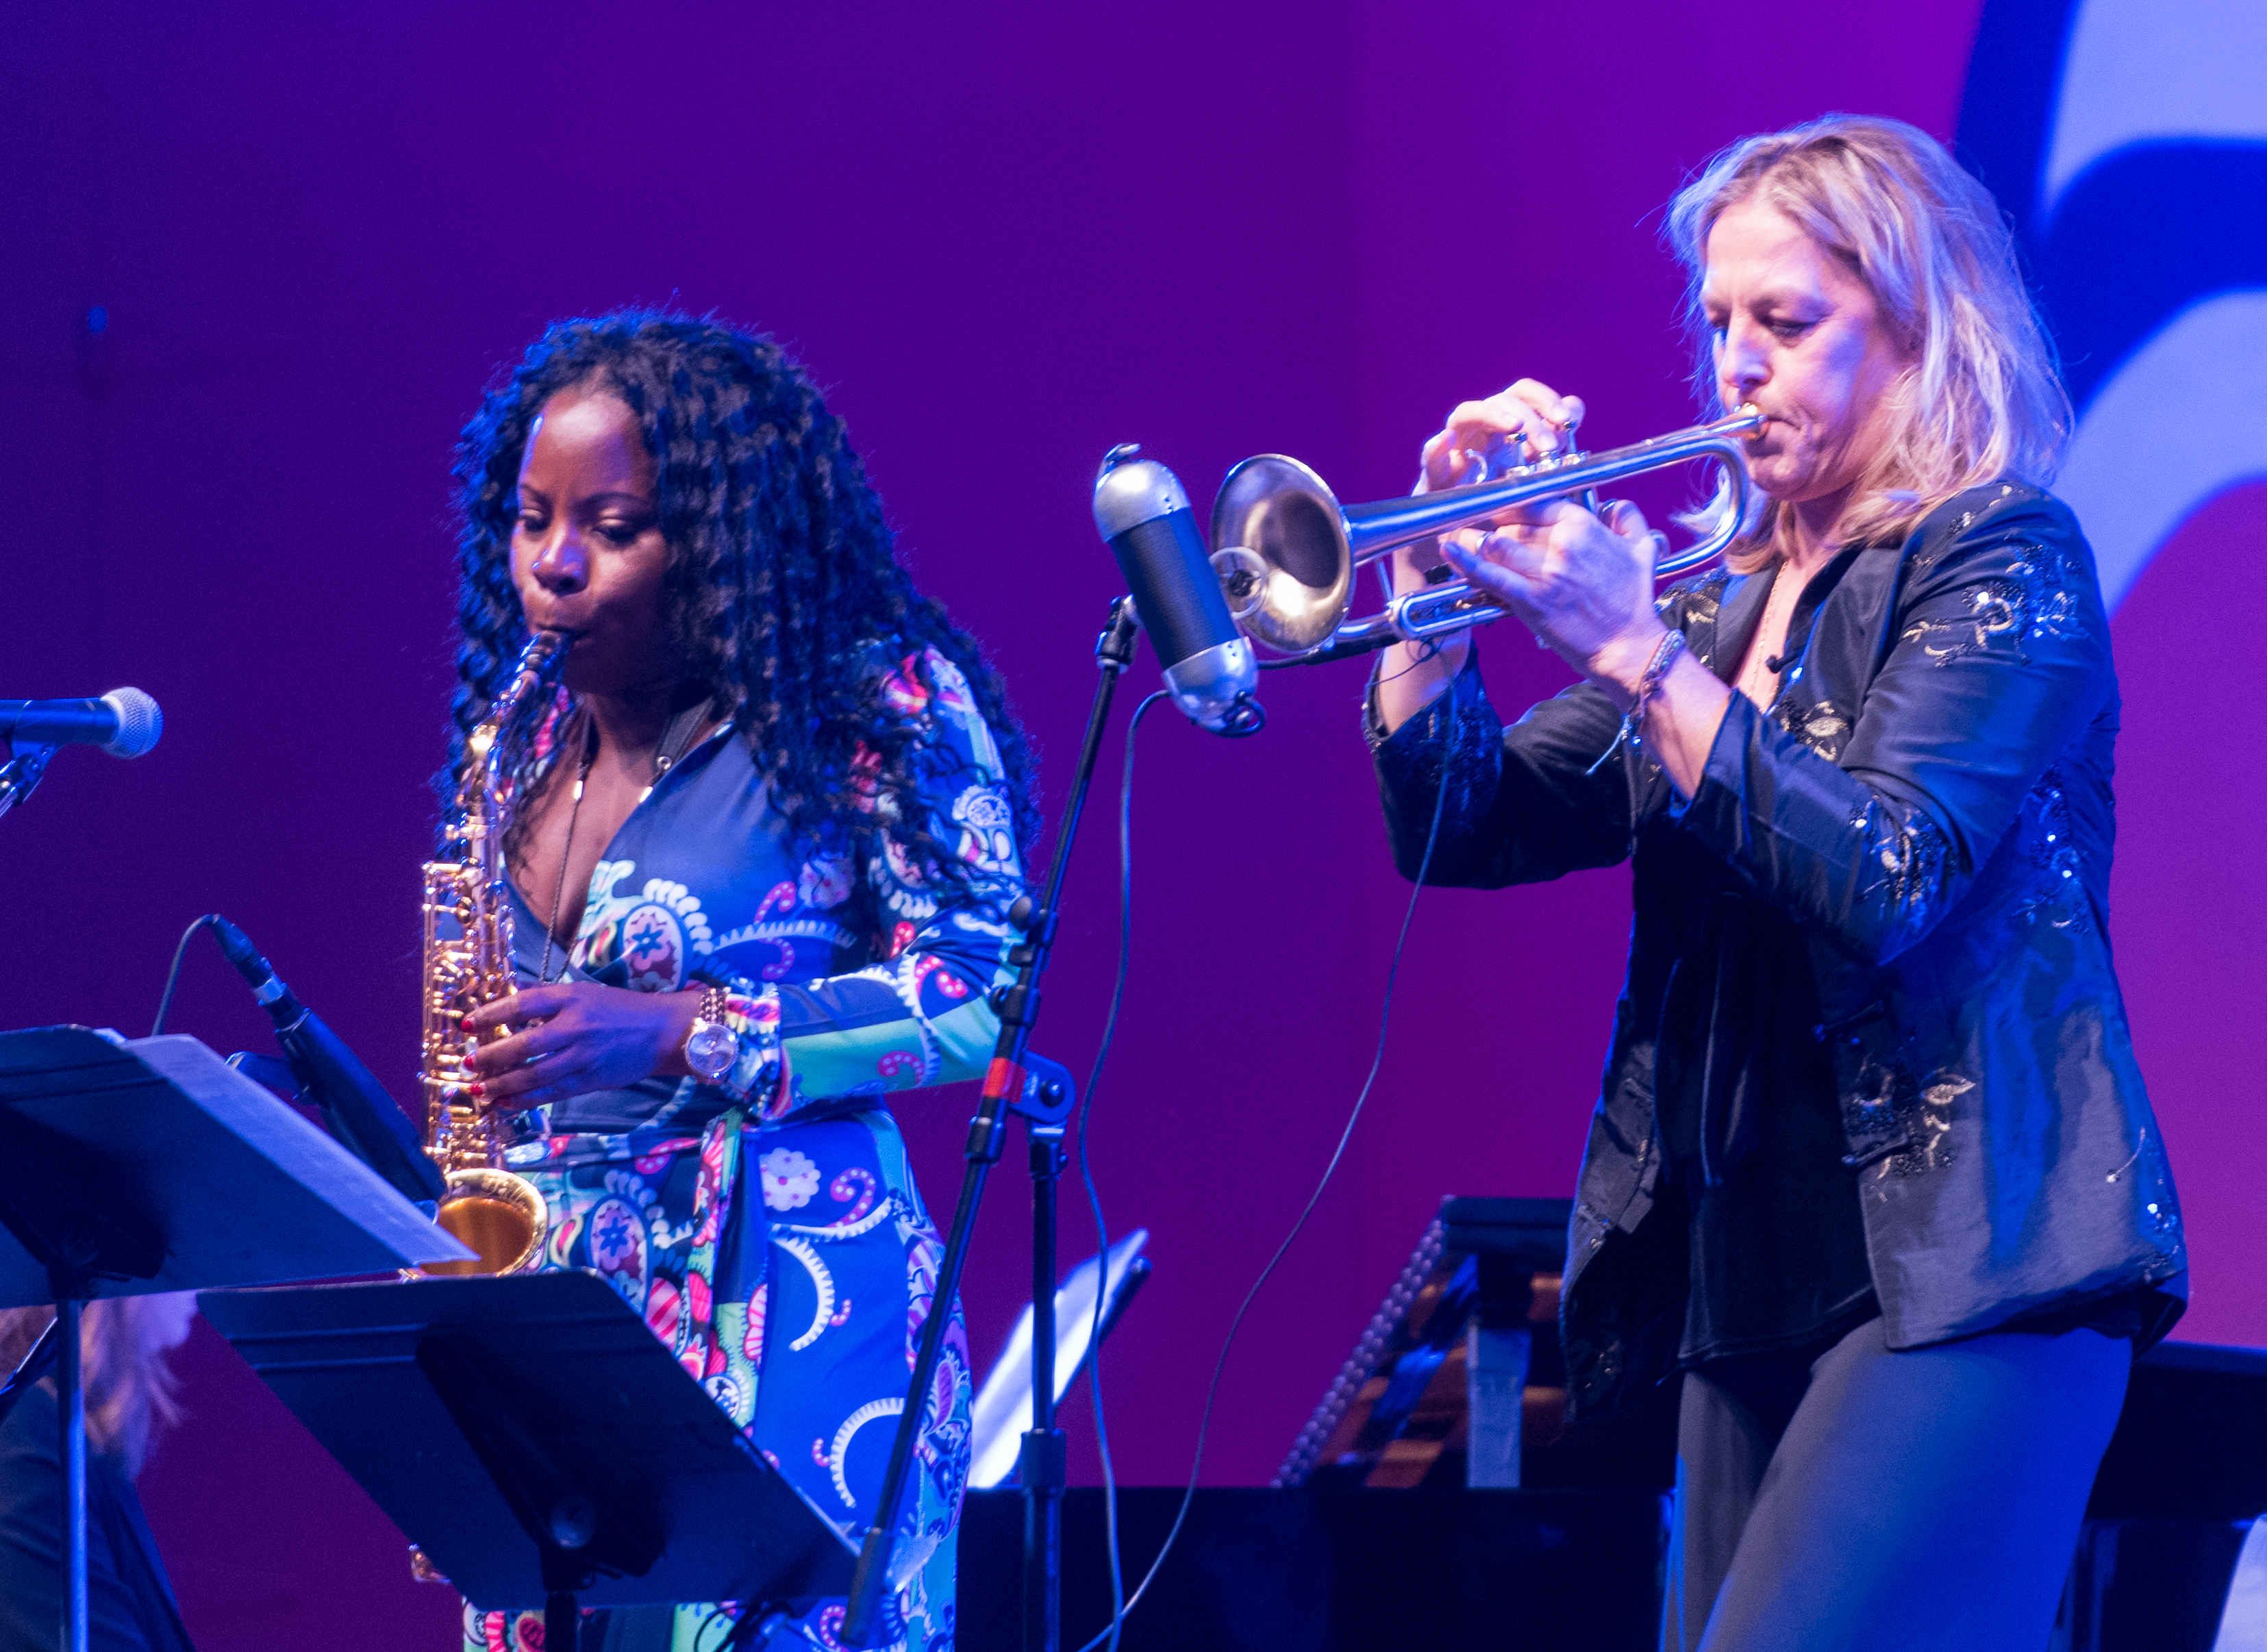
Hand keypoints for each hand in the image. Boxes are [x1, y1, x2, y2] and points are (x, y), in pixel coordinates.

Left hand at [461, 982, 702, 1108]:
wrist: (662, 1032)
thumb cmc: (620, 1010)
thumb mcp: (583, 994)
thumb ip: (548, 1002)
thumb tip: (508, 1009)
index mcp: (571, 998)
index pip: (522, 1004)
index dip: (491, 1014)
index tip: (467, 1024)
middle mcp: (575, 1027)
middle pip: (523, 1045)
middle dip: (490, 1056)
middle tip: (468, 1063)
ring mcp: (583, 1056)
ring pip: (533, 1074)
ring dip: (500, 1083)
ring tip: (478, 1088)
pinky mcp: (590, 1080)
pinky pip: (551, 1093)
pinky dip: (524, 1099)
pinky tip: (505, 1102)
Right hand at [1391, 379, 1586, 597]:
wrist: (1468, 546)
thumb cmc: (1506, 510)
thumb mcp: (1539, 479)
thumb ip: (1555, 446)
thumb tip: (1574, 410)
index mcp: (1511, 428)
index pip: (1527, 396)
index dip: (1549, 401)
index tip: (1568, 421)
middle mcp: (1484, 432)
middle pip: (1504, 400)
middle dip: (1531, 418)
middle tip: (1549, 445)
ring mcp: (1458, 449)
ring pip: (1469, 414)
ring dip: (1494, 416)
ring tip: (1514, 428)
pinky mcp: (1434, 475)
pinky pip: (1430, 457)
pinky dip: (1436, 448)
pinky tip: (1446, 442)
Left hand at [1440, 497, 1670, 701]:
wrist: (1628, 646)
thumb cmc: (1633, 601)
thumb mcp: (1643, 550)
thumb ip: (1628, 518)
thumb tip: (1614, 503)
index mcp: (1582, 526)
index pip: (1533, 502)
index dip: (1507, 504)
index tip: (1492, 507)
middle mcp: (1561, 544)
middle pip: (1508, 524)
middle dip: (1482, 524)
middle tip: (1462, 523)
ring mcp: (1545, 573)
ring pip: (1495, 545)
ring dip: (1469, 539)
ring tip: (1450, 536)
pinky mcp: (1531, 601)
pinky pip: (1492, 576)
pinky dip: (1467, 562)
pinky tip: (1448, 551)